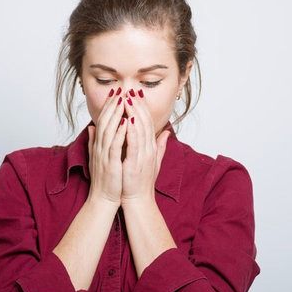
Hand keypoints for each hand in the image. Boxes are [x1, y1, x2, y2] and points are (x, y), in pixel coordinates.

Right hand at [87, 88, 127, 205]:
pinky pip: (115, 145)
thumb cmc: (104, 179)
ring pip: (109, 130)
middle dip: (112, 105)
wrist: (103, 199)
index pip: (103, 121)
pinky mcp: (110, 163)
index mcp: (98, 145)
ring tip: (123, 100)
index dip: (109, 106)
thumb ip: (94, 141)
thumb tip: (92, 127)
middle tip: (119, 90)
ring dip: (116, 114)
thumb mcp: (98, 156)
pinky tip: (126, 122)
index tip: (115, 93)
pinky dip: (120, 133)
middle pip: (105, 121)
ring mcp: (104, 154)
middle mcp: (99, 147)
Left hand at [120, 89, 170, 204]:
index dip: (142, 108)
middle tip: (131, 90)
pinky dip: (131, 130)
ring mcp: (143, 155)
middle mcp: (149, 149)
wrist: (138, 201)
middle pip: (144, 122)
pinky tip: (126, 119)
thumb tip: (165, 133)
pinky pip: (133, 143)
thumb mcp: (152, 160)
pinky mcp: (135, 162)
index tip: (135, 95)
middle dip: (137, 105)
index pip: (147, 123)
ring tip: (127, 99)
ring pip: (140, 129)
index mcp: (150, 147)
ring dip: (133, 113)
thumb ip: (159, 146)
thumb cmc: (141, 182)